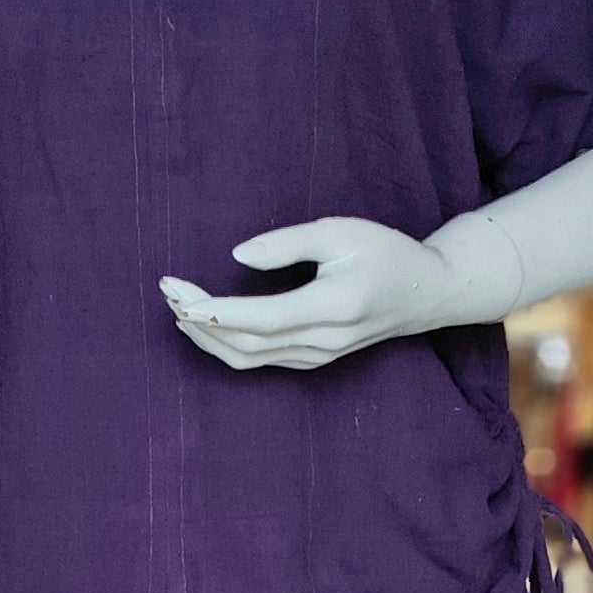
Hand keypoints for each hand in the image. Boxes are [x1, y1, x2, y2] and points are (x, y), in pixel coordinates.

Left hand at [160, 213, 517, 372]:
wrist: (424, 294)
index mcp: (335, 305)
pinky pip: (257, 361)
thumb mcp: (341, 230)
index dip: (217, 311)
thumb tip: (237, 257)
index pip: (264, 318)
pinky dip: (223, 344)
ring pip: (247, 358)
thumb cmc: (383, 252)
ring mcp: (318, 357)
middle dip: (199, 318)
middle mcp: (325, 340)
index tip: (181, 293)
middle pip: (247, 342)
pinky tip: (202, 322)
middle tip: (168, 289)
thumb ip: (288, 241)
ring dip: (206, 335)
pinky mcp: (312, 361)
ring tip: (176, 304)